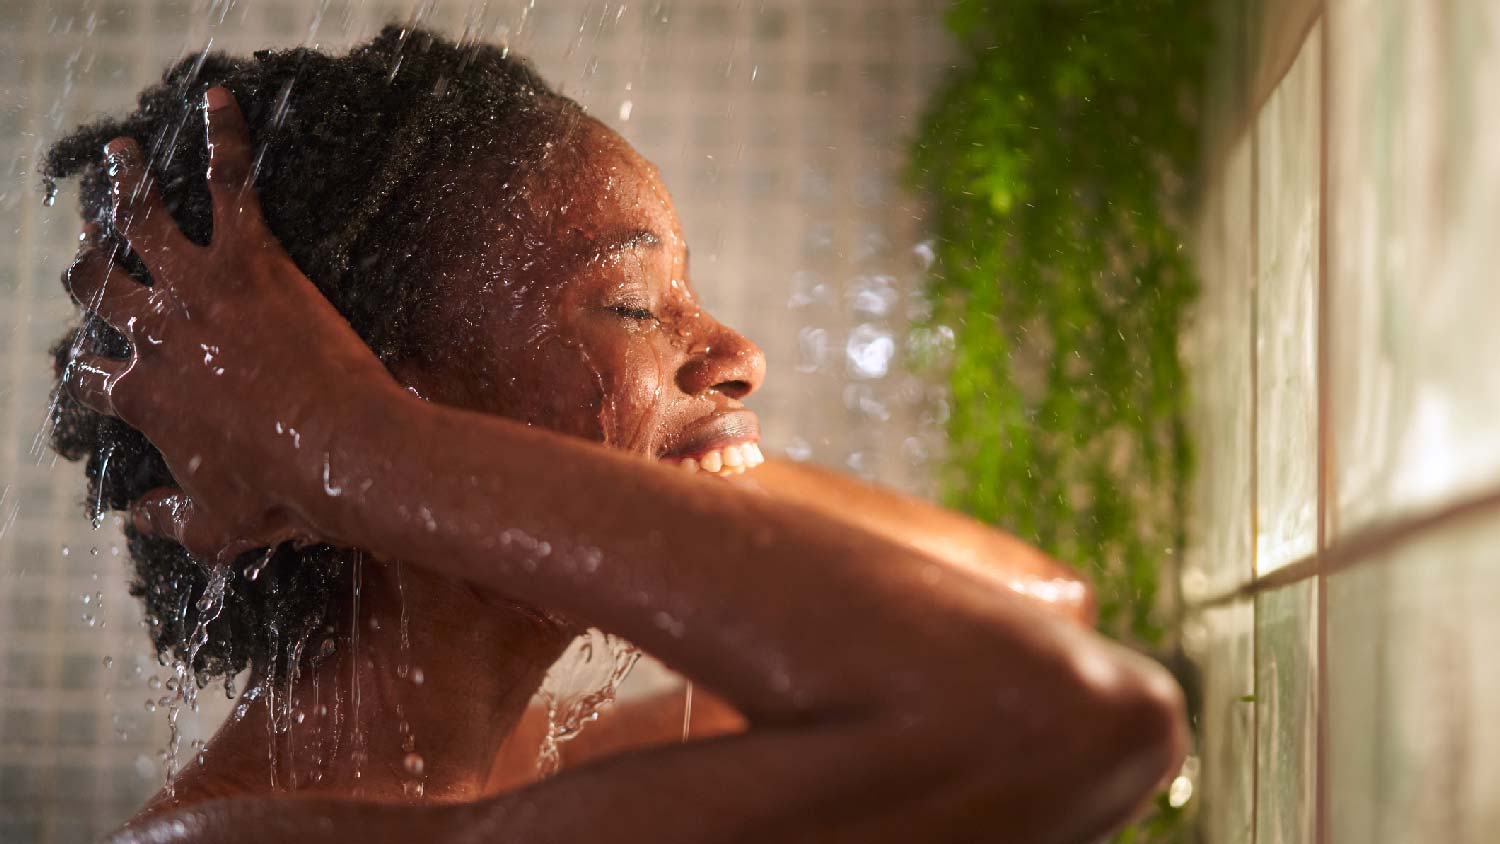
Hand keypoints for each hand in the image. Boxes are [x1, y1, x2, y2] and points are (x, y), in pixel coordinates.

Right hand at [62, 87, 399, 561]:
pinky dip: (222, 139)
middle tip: (85, 252)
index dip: (92, 372)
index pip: (95, 377)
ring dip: (124, 182)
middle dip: (86, 268)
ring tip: (116, 154)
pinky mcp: (251, 260)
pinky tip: (219, 100)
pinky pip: (230, 185)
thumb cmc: (285, 494)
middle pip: (100, 288)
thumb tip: (135, 519)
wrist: (343, 453)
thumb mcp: (216, 528)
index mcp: (146, 398)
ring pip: (142, 222)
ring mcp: (199, 292)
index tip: (96, 369)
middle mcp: (157, 336)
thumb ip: (168, 520)